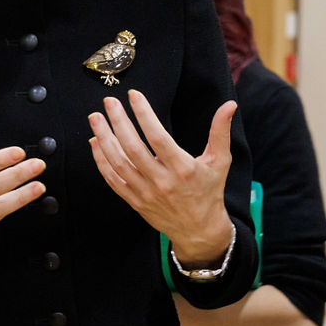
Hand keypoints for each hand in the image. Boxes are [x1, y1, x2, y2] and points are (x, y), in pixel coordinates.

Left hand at [89, 90, 235, 264]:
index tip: (134, 95)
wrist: (199, 230)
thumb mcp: (219, 161)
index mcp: (183, 169)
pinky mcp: (135, 202)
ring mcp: (146, 193)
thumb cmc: (210, 191)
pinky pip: (113, 180)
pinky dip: (101, 161)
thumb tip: (230, 105)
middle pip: (133, 149)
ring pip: (118, 164)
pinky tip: (95, 143)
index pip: (159, 138)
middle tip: (109, 102)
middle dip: (119, 122)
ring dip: (104, 139)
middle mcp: (162, 182)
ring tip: (95, 118)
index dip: (145, 115)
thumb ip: (221, 131)